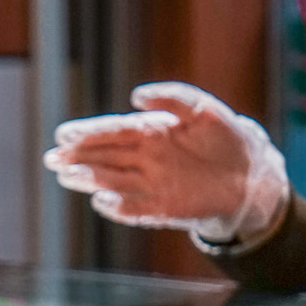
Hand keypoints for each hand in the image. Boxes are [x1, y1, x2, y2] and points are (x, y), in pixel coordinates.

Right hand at [43, 82, 288, 243]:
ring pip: (112, 181)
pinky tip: (102, 201)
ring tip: (68, 176)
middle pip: (104, 158)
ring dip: (89, 180)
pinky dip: (117, 207)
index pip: (112, 131)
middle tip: (53, 159)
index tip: (63, 135)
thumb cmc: (227, 138)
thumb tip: (135, 96)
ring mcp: (150, 184)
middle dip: (76, 158)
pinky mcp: (162, 208)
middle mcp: (143, 159)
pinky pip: (134, 209)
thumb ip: (173, 97)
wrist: (252, 175)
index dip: (87, 133)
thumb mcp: (205, 109)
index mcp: (149, 132)